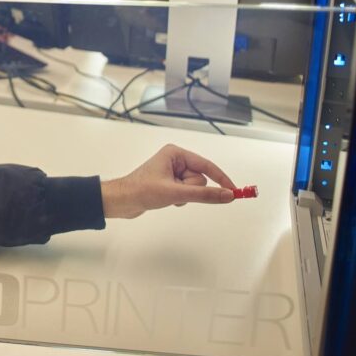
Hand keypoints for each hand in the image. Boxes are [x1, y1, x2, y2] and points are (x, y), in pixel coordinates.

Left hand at [101, 144, 235, 218]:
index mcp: (175, 153)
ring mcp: (172, 172)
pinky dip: (180, 199)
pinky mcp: (169, 184)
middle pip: (200, 178)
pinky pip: (186, 193)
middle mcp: (175, 160)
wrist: (121, 201)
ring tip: (167, 196)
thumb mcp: (176, 193)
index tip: (235, 191)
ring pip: (194, 188)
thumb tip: (227, 195)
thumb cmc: (142, 191)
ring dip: (184, 196)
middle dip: (191, 190)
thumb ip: (204, 195)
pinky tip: (165, 200)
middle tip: (175, 193)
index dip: (221, 178)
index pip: (206, 165)